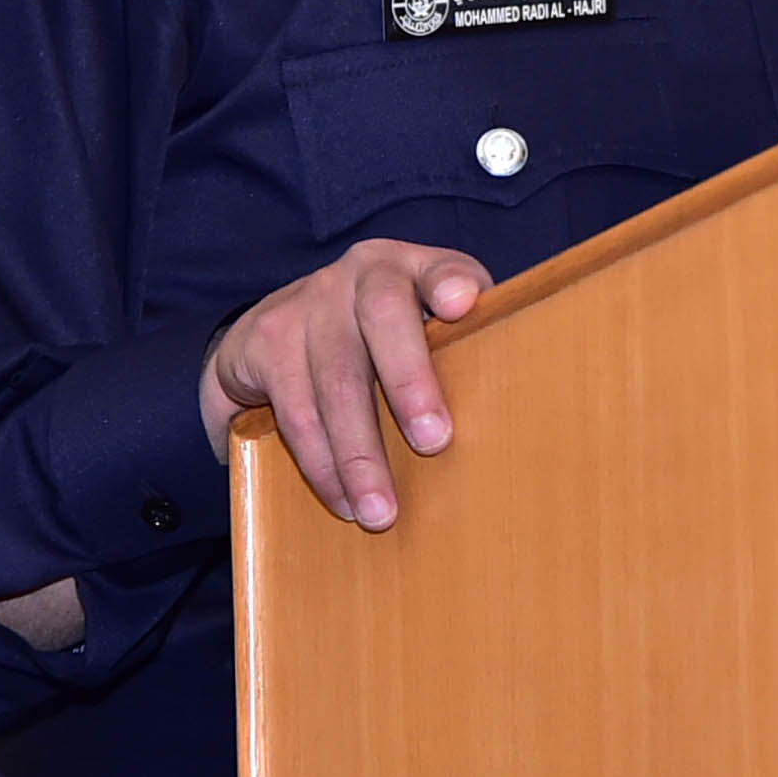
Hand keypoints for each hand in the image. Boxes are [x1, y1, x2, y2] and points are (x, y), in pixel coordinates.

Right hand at [201, 239, 490, 530]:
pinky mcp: (264, 341)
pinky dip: (321, 464)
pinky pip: (295, 411)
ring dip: (360, 455)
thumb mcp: (421, 328)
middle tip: (435, 442)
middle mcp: (359, 273)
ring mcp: (306, 302)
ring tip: (380, 511)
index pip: (440, 266)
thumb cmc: (376, 342)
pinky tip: (341, 499)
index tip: (461, 305)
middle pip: (385, 317)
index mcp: (411, 267)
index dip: (450, 282)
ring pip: (336, 380)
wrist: (272, 333)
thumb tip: (513, 415)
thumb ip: (459, 349)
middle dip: (411, 383)